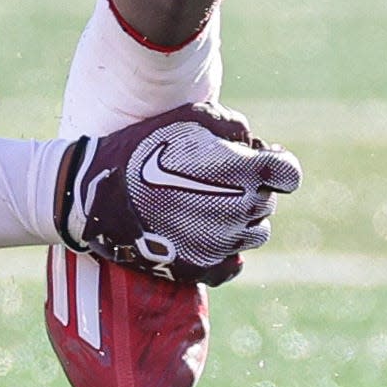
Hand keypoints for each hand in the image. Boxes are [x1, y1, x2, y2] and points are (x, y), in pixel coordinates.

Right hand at [55, 101, 302, 285]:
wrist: (97, 194)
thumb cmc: (144, 148)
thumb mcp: (190, 117)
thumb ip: (232, 125)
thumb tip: (253, 145)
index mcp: (246, 172)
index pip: (290, 174)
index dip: (278, 165)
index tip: (260, 161)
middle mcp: (242, 211)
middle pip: (268, 202)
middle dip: (252, 187)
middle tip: (216, 177)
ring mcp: (224, 244)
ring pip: (255, 234)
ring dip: (241, 219)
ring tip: (206, 204)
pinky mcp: (204, 270)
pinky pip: (234, 265)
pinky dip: (226, 251)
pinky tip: (204, 234)